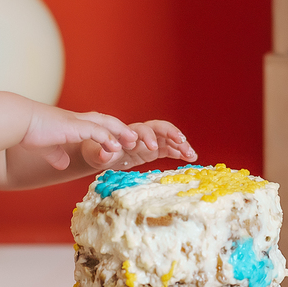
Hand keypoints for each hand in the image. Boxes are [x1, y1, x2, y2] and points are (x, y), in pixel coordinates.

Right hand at [22, 104, 138, 169]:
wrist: (17, 121)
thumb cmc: (27, 132)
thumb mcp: (46, 147)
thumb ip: (56, 154)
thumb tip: (62, 164)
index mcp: (71, 124)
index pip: (96, 125)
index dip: (110, 132)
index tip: (121, 142)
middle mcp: (77, 120)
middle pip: (106, 121)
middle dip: (122, 130)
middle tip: (136, 140)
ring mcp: (76, 122)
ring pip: (105, 124)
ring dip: (121, 133)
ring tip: (134, 142)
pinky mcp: (72, 126)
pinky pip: (95, 131)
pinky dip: (107, 138)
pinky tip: (116, 147)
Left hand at [80, 120, 196, 170]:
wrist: (97, 153)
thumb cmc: (95, 151)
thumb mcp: (95, 154)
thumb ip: (101, 154)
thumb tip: (105, 155)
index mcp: (128, 132)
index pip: (142, 129)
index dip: (148, 136)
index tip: (152, 147)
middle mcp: (141, 134)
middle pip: (160, 128)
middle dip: (171, 133)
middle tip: (181, 142)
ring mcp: (149, 141)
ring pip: (168, 138)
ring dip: (181, 144)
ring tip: (192, 154)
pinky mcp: (153, 150)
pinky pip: (169, 149)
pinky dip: (179, 152)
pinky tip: (190, 158)